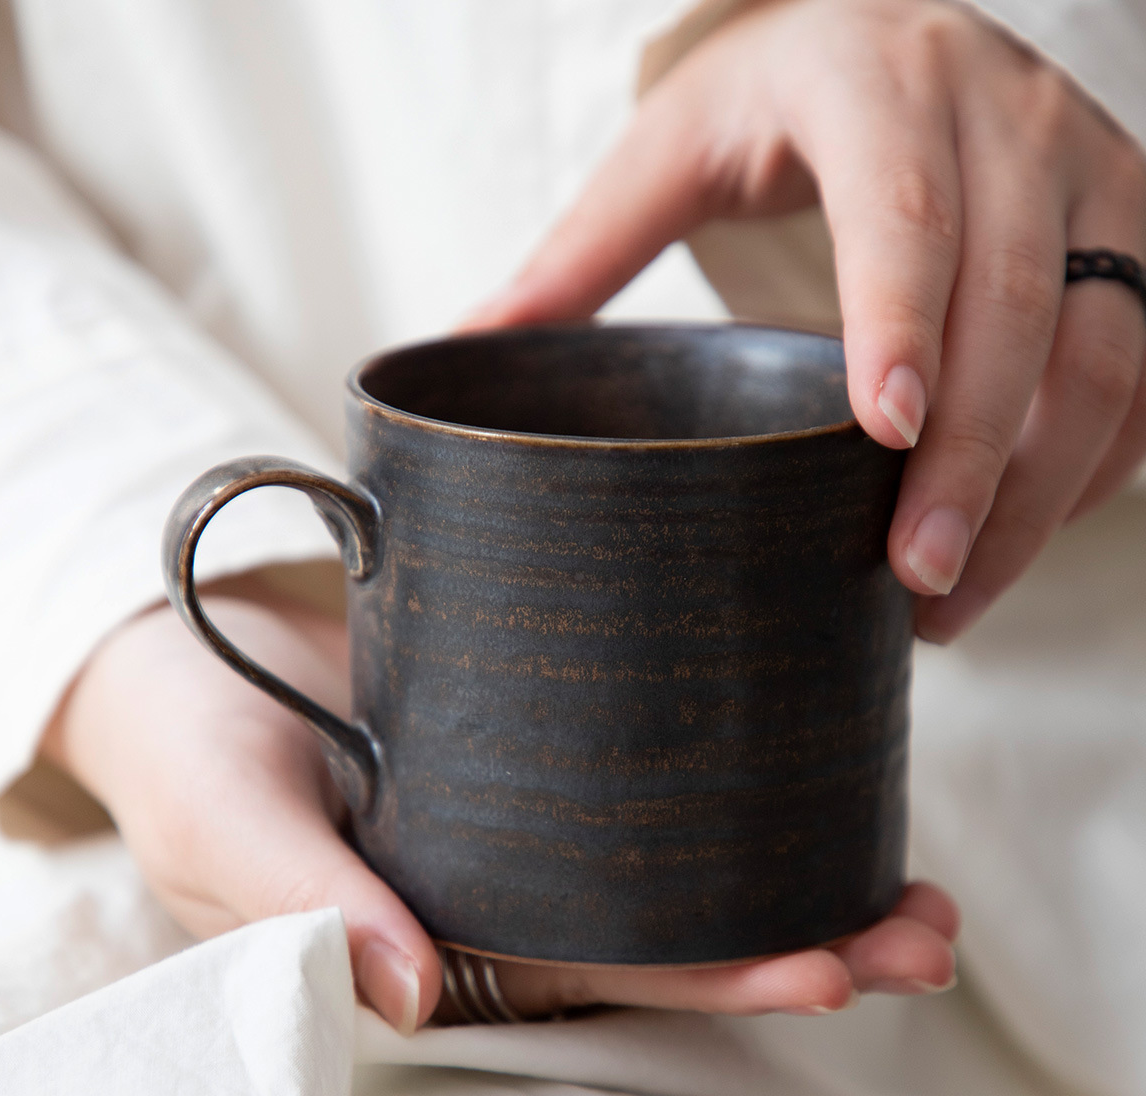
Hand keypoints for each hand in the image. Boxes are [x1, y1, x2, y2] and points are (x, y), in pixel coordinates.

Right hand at [42, 575, 956, 1032]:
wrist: (177, 643)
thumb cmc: (181, 743)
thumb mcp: (220, 821)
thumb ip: (297, 904)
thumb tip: (408, 996)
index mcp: (436, 932)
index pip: (592, 974)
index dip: (711, 981)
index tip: (830, 969)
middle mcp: (500, 881)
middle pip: (668, 928)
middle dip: (799, 938)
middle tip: (921, 932)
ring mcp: (524, 803)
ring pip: (674, 852)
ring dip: (796, 864)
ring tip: (915, 881)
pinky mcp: (529, 723)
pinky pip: (638, 758)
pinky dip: (728, 765)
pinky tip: (816, 754)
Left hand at [467, 0, 1145, 642]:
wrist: (901, 27)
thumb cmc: (779, 98)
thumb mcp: (672, 150)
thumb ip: (578, 251)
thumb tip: (460, 349)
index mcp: (877, 87)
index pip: (905, 208)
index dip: (904, 322)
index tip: (886, 436)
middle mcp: (1007, 120)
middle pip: (1018, 304)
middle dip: (973, 458)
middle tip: (914, 579)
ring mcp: (1092, 177)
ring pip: (1103, 349)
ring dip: (1036, 488)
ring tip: (950, 596)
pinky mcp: (1134, 235)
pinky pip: (1142, 367)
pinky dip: (1093, 463)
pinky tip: (1021, 533)